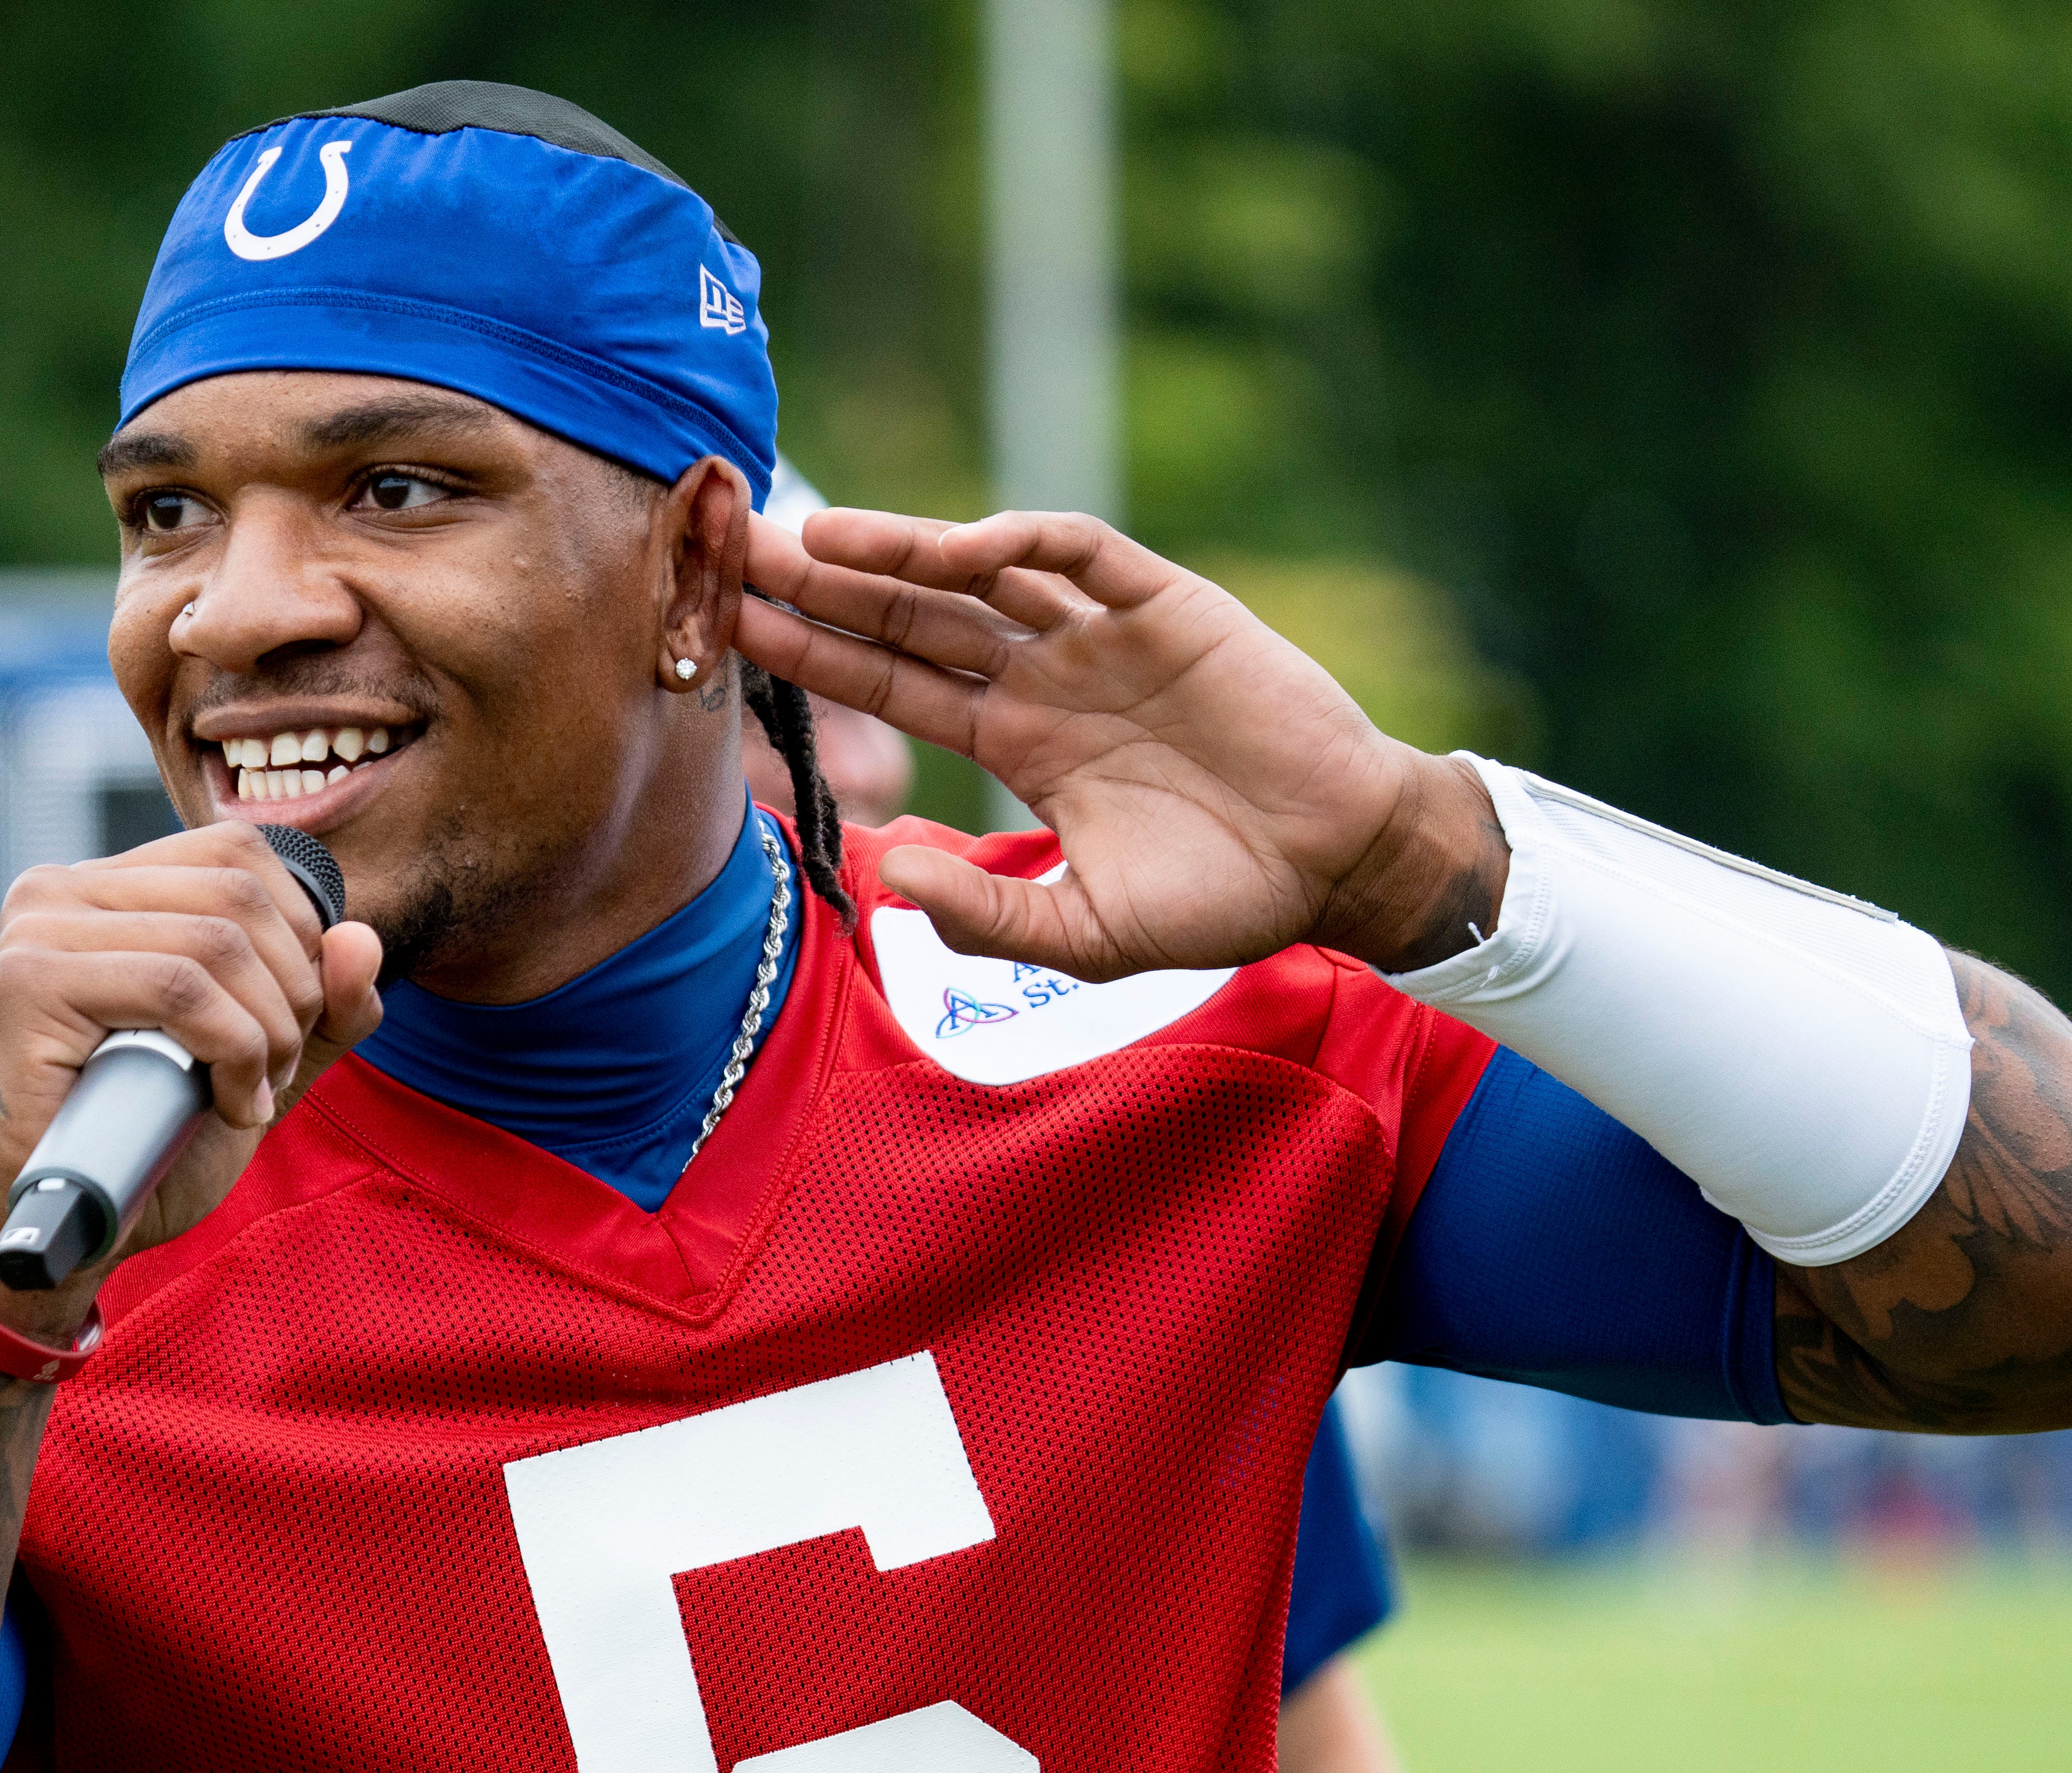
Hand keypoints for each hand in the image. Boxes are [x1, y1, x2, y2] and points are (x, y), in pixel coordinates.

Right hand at [0, 822, 383, 1329]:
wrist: (78, 1224)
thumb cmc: (157, 1139)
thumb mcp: (267, 1058)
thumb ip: (325, 1004)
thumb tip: (363, 939)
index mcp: (110, 887)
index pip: (239, 854)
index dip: (298, 936)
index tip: (289, 1021)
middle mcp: (61, 888)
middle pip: (238, 895)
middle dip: (292, 993)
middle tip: (275, 1070)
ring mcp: (37, 929)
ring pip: (213, 942)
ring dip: (266, 1033)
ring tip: (252, 1094)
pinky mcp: (27, 981)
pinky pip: (175, 988)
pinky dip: (232, 1051)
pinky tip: (230, 1104)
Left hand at [734, 508, 1508, 977]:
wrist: (1336, 863)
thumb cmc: (1218, 902)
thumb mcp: (1085, 936)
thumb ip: (986, 914)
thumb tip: (891, 875)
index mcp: (1018, 741)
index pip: (891, 685)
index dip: (816, 654)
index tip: (735, 628)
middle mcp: (1045, 677)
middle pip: (912, 617)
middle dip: (828, 585)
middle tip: (738, 552)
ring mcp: (1101, 637)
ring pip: (980, 576)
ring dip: (902, 552)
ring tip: (816, 538)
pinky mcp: (1167, 607)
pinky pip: (1083, 554)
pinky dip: (1023, 541)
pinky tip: (958, 546)